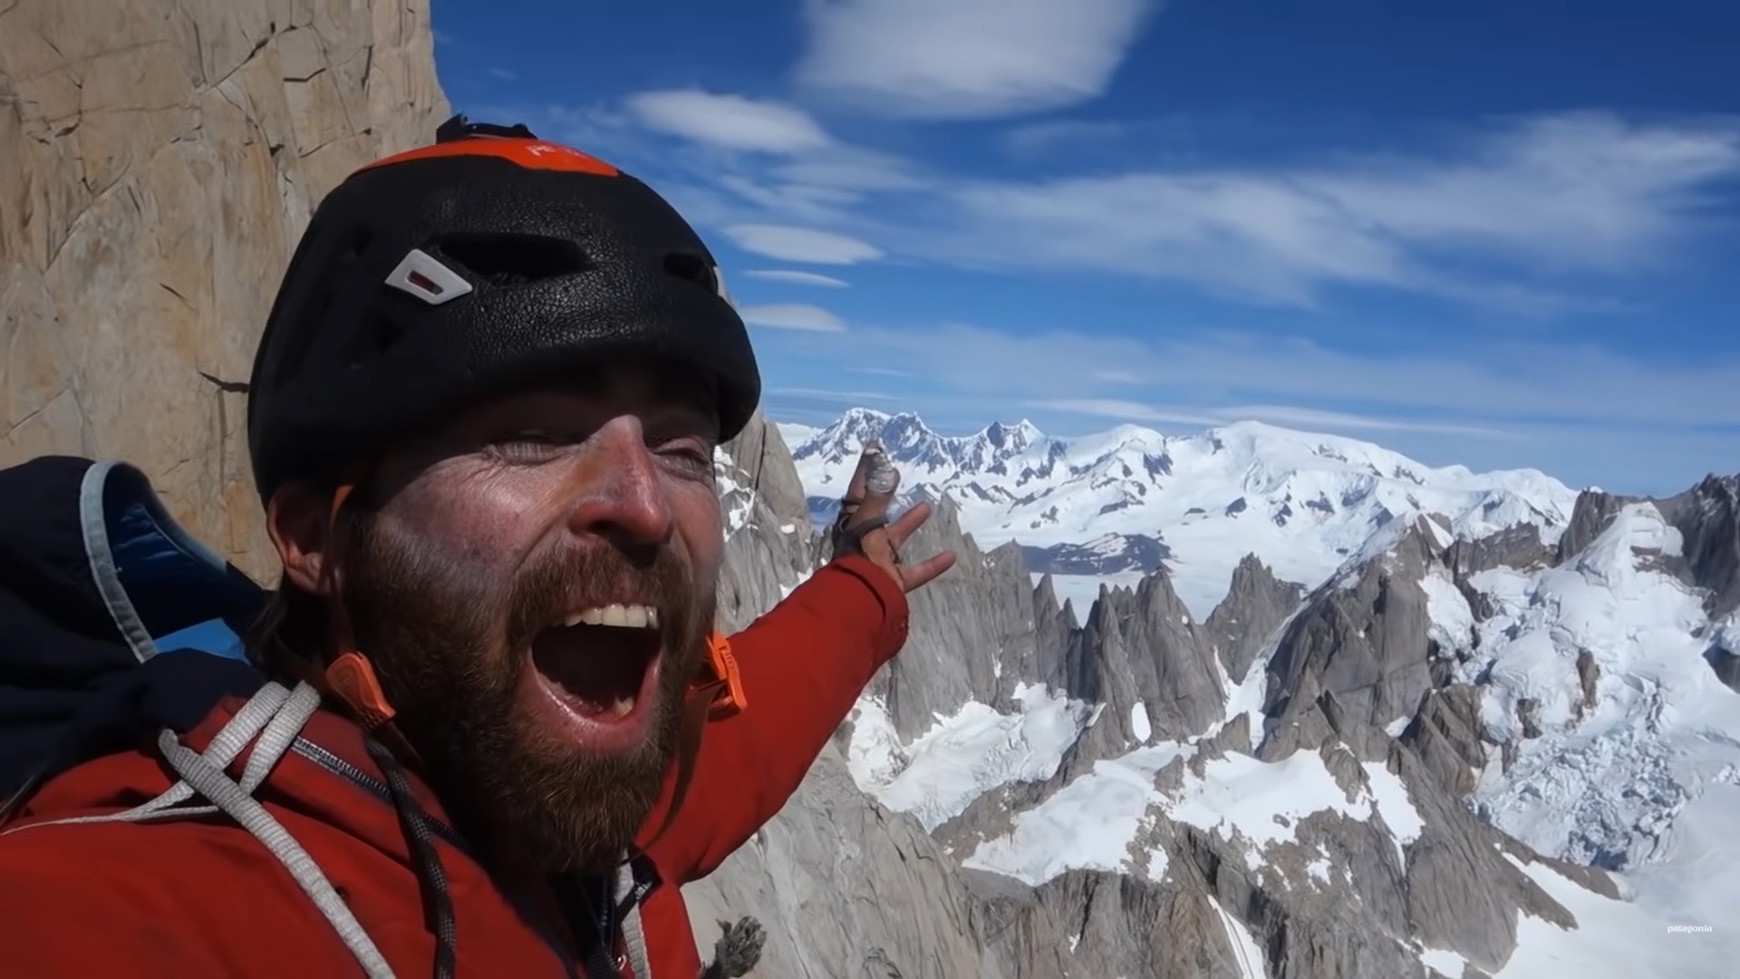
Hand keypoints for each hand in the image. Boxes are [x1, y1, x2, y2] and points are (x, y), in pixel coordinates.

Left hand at [830, 440, 956, 591]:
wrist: (860, 602)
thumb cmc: (859, 559)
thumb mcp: (868, 524)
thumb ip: (878, 497)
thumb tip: (887, 468)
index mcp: (852, 525)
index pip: (858, 491)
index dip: (866, 469)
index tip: (874, 446)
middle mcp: (863, 541)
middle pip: (875, 511)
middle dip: (884, 492)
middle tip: (895, 473)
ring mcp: (878, 562)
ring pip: (896, 538)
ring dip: (910, 522)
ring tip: (926, 506)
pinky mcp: (892, 582)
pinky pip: (916, 571)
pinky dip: (932, 564)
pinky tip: (951, 556)